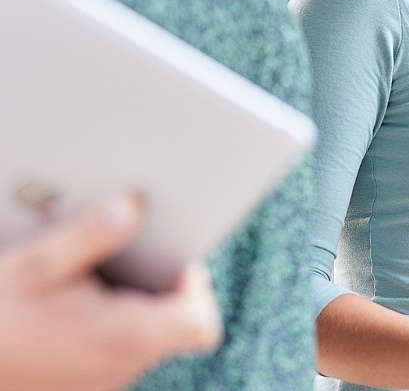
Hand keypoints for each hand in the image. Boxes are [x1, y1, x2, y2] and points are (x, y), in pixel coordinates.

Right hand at [0, 194, 221, 390]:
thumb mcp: (35, 262)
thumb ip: (92, 233)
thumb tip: (136, 206)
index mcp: (122, 339)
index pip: (201, 324)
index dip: (197, 286)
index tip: (173, 253)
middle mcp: (117, 369)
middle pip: (173, 324)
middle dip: (158, 280)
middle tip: (128, 244)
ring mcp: (96, 383)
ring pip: (141, 335)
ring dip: (127, 298)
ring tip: (90, 266)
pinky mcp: (74, 384)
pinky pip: (109, 347)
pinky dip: (101, 318)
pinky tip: (66, 296)